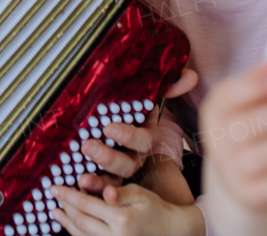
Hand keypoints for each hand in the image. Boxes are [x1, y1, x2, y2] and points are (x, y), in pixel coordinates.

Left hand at [50, 182, 201, 235]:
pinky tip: (71, 225)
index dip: (68, 195)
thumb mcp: (139, 195)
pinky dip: (77, 234)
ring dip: (66, 223)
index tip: (55, 187)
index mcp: (122, 219)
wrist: (172, 232)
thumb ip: (118, 193)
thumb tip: (103, 190)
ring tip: (55, 211)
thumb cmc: (155, 209)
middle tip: (55, 195)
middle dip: (65, 207)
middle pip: (80, 221)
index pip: (86, 205)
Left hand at [78, 69, 198, 185]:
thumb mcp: (146, 97)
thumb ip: (167, 87)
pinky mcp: (104, 179)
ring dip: (97, 181)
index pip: (142, 140)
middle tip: (87, 145)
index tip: (109, 127)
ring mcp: (119, 170)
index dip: (127, 136)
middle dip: (108, 157)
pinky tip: (76, 185)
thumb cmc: (132, 108)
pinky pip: (99, 189)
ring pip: (112, 180)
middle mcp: (134, 156)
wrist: (115, 120)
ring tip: (82, 178)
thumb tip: (191, 76)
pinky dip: (89, 190)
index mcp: (145, 137)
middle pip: (126, 164)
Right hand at [199, 59, 266, 208]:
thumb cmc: (250, 127)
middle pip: (242, 127)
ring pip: (254, 159)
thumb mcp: (249, 102)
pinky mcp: (246, 194)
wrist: (242, 175)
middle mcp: (217, 141)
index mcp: (215, 112)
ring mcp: (229, 170)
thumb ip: (260, 83)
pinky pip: (261, 192)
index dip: (254, 87)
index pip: (229, 97)